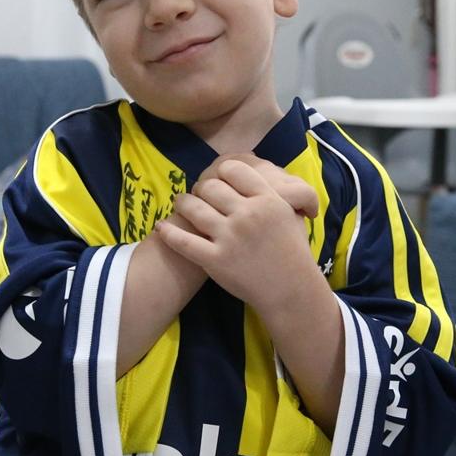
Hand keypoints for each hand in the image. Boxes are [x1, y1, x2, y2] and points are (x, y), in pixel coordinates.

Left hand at [156, 159, 317, 313]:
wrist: (291, 290)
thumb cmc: (293, 251)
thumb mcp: (290, 213)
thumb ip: (271, 190)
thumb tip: (254, 164)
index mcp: (268, 199)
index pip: (233, 170)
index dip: (221, 172)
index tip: (218, 179)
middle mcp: (248, 214)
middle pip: (211, 186)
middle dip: (201, 188)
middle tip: (199, 193)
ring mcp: (230, 237)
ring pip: (194, 208)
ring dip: (183, 203)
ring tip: (181, 203)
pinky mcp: (216, 260)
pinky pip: (184, 242)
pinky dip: (169, 233)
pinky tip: (162, 228)